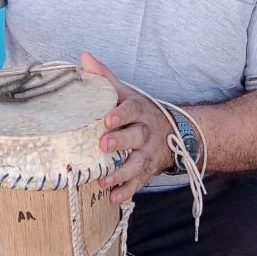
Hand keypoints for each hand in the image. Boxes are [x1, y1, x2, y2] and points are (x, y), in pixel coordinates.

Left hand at [80, 52, 172, 202]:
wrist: (172, 133)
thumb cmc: (138, 112)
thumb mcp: (125, 93)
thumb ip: (104, 78)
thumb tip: (84, 57)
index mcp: (139, 110)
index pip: (131, 110)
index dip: (120, 115)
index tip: (107, 119)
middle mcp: (146, 132)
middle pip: (136, 136)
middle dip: (121, 142)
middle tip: (103, 146)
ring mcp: (148, 153)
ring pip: (138, 163)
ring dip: (121, 173)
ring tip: (104, 180)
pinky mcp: (147, 172)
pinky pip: (139, 183)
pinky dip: (126, 192)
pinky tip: (112, 198)